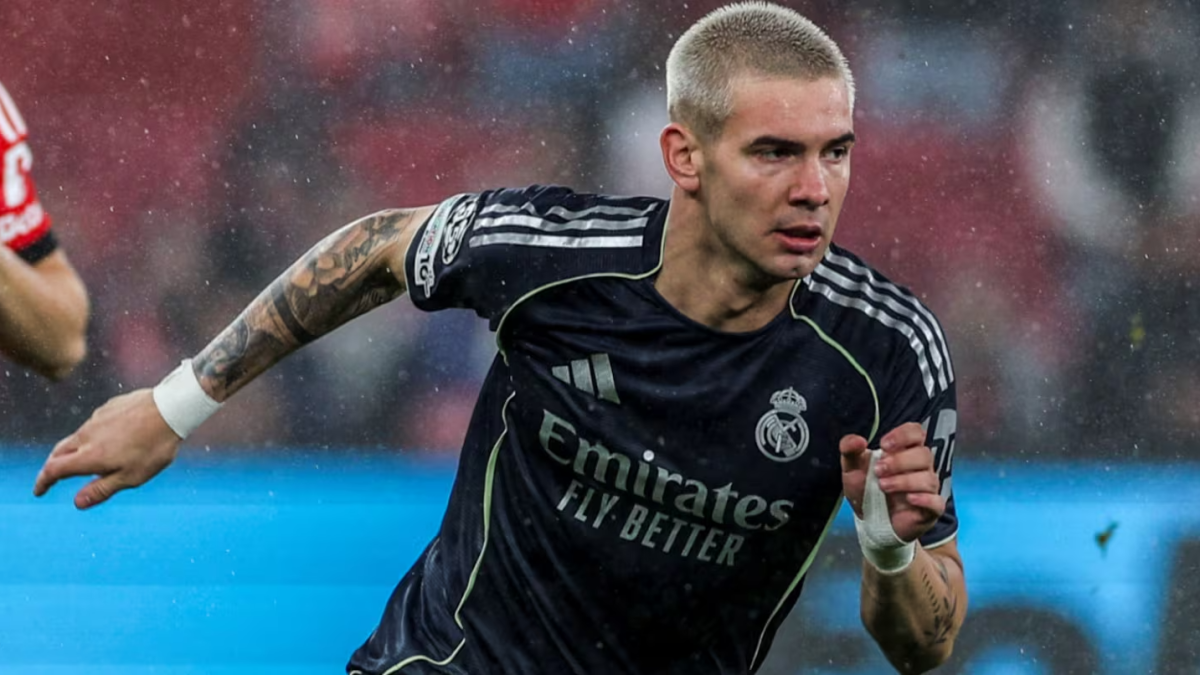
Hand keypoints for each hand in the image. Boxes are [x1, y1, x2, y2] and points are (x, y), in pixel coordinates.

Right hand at [33, 389, 181, 508]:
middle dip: (52, 467)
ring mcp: (97, 419)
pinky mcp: (109, 408)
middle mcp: (87, 435)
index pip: (54, 470)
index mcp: (89, 456)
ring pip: (76, 437)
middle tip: (50, 478)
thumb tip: (77, 502)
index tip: (39, 491)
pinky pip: (94, 425)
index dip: (43, 482)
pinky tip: (105, 439)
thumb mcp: (132, 477)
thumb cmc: (154, 447)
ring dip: (72, 451)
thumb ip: (102, 489)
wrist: (171, 409)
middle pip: (59, 452)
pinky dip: (91, 436)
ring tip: (78, 461)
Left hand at [839, 422, 943, 542]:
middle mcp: (920, 467)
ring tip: (883, 486)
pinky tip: (908, 499)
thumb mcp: (852, 469)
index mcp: (904, 451)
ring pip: (929, 478)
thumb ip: (850, 450)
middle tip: (878, 471)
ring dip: (905, 481)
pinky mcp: (930, 510)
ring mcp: (927, 488)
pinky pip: (937, 501)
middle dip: (900, 461)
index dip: (903, 435)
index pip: (916, 432)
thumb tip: (858, 440)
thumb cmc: (866, 490)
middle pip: (924, 454)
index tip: (884, 445)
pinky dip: (924, 499)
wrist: (870, 522)